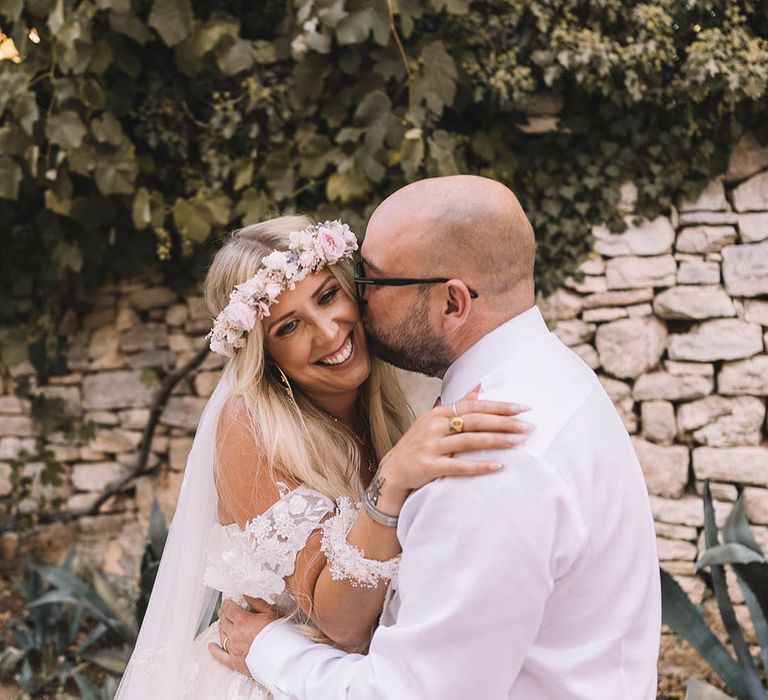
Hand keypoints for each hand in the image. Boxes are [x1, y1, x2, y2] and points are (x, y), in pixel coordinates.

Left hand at [209, 599, 279, 676]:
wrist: (284, 658)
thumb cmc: (281, 635)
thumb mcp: (271, 613)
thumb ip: (256, 602)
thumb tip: (246, 595)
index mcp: (243, 621)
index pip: (229, 610)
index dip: (227, 604)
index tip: (227, 602)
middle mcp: (235, 635)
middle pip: (224, 622)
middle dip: (224, 614)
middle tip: (225, 611)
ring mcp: (234, 650)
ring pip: (222, 636)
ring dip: (221, 628)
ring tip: (223, 623)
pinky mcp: (235, 662)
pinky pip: (221, 656)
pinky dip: (215, 651)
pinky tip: (211, 646)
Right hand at [373, 385, 531, 509]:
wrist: (392, 471)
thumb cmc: (419, 444)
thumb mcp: (434, 420)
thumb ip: (458, 405)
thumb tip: (479, 385)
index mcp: (438, 412)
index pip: (474, 405)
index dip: (499, 406)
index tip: (523, 408)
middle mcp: (434, 426)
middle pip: (475, 421)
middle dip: (504, 422)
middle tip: (529, 427)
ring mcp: (431, 446)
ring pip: (469, 441)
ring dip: (496, 440)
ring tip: (519, 442)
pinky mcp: (429, 466)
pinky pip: (459, 466)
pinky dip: (480, 466)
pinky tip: (499, 466)